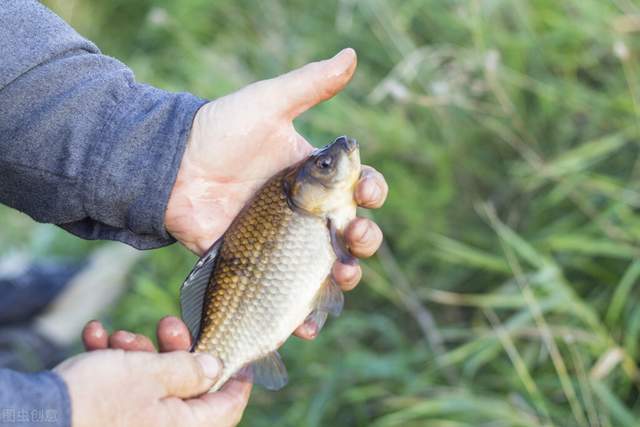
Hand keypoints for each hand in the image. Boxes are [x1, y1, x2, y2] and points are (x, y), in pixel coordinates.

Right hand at [59, 317, 250, 426]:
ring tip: (118, 335)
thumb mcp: (152, 374)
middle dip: (175, 349)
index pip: (227, 407)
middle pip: (187, 386)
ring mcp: (135, 424)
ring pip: (152, 382)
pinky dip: (113, 363)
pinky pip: (122, 388)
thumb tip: (216, 369)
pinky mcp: (109, 416)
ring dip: (138, 352)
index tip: (236, 352)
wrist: (36, 417)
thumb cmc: (98, 398)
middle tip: (167, 324)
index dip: (236, 379)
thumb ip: (189, 370)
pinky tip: (95, 337)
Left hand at [165, 48, 388, 338]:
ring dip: (344, 277)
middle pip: (351, 233)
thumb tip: (351, 54)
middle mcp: (304, 211)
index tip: (368, 193)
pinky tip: (307, 322)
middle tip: (355, 237)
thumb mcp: (268, 103)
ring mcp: (283, 242)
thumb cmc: (219, 130)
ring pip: (326, 267)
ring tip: (343, 278)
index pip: (358, 188)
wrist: (171, 166)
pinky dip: (301, 312)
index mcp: (314, 176)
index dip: (373, 192)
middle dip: (365, 239)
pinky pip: (286, 293)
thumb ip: (310, 84)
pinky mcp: (258, 266)